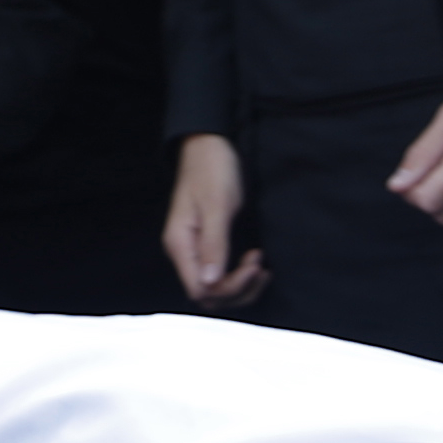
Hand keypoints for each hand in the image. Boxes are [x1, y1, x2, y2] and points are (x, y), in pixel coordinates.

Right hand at [163, 132, 270, 311]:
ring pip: (216, 290)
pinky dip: (241, 277)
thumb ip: (214, 244)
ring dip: (242, 287)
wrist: (208, 147)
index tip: (253, 265)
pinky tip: (256, 266)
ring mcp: (196, 251)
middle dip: (238, 290)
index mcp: (180, 244)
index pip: (200, 289)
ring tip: (262, 268)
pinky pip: (222, 275)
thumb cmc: (211, 170)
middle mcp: (185, 253)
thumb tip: (211, 282)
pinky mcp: (208, 247)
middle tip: (260, 266)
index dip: (229, 287)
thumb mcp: (217, 206)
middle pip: (209, 295)